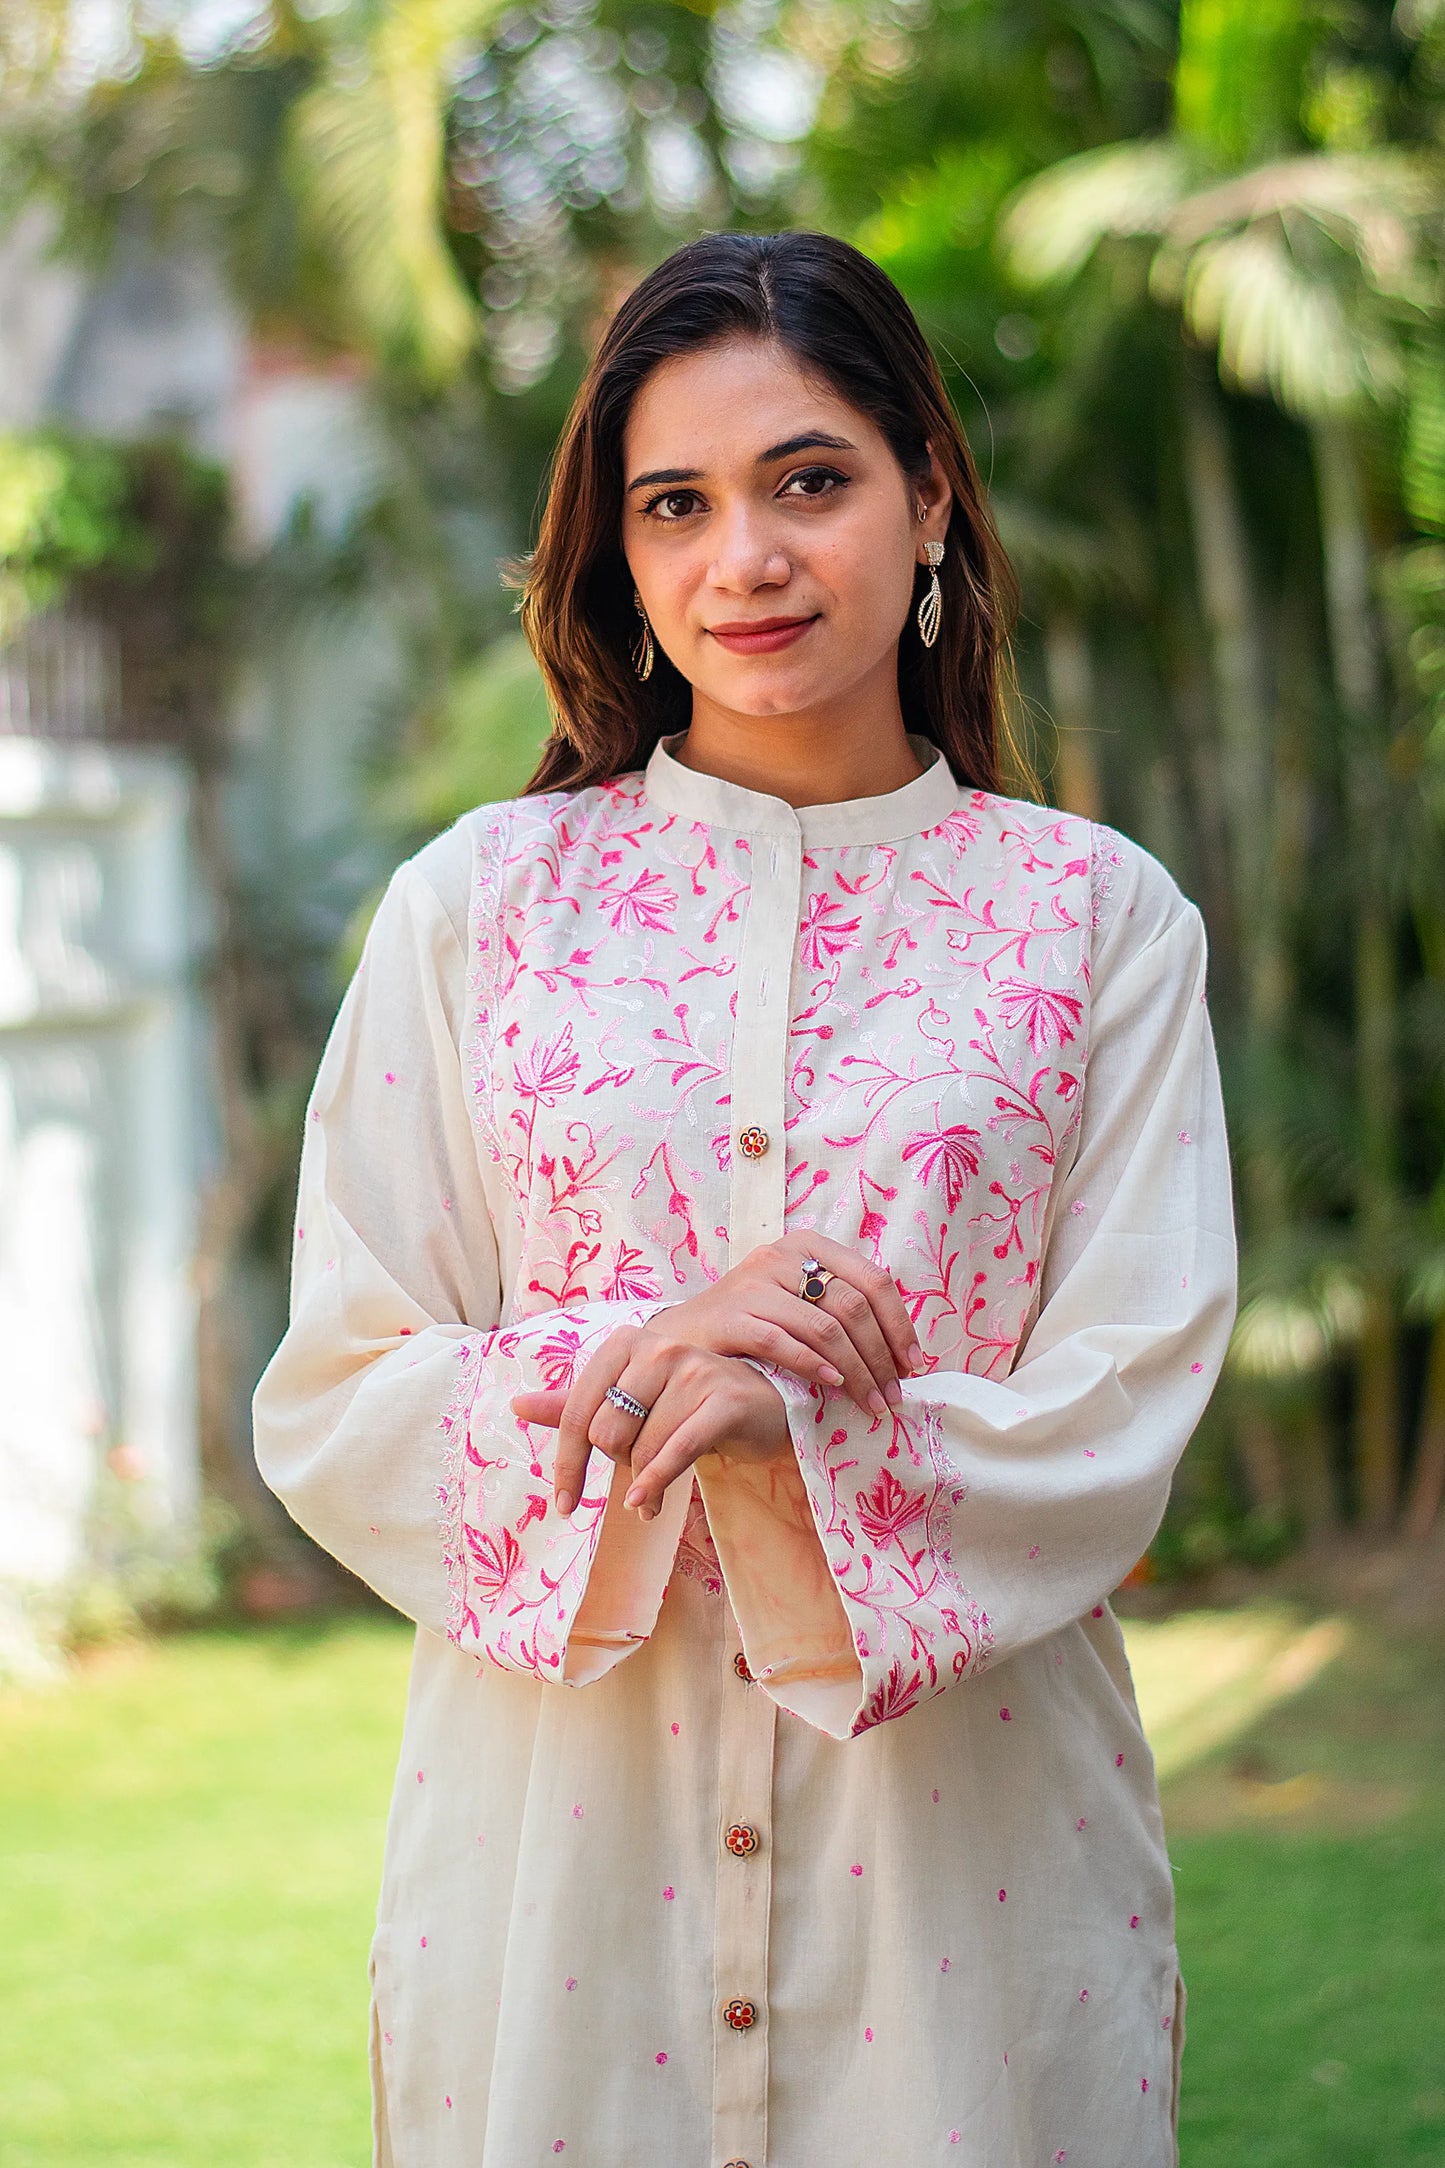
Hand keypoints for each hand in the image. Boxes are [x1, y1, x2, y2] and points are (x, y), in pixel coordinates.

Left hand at [510, 1322, 790, 1520]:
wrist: (757, 1406)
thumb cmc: (684, 1405)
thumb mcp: (628, 1403)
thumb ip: (574, 1405)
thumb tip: (517, 1405)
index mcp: (625, 1343)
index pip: (577, 1411)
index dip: (566, 1463)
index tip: (564, 1503)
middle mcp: (658, 1347)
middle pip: (608, 1433)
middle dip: (619, 1467)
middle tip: (638, 1475)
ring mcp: (694, 1369)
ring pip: (643, 1448)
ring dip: (644, 1486)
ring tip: (651, 1497)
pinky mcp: (724, 1397)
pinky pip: (678, 1450)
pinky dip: (657, 1483)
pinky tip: (646, 1504)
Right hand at [663, 1234, 922, 1419]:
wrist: (681, 1337)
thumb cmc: (750, 1323)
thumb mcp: (798, 1302)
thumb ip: (841, 1311)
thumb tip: (902, 1353)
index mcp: (808, 1246)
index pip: (873, 1280)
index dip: (900, 1325)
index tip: (914, 1366)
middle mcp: (782, 1256)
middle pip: (853, 1306)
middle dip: (881, 1356)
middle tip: (894, 1395)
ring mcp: (753, 1283)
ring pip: (824, 1328)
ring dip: (856, 1371)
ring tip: (870, 1403)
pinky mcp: (730, 1316)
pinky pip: (784, 1342)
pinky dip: (815, 1366)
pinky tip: (833, 1387)